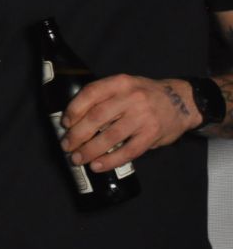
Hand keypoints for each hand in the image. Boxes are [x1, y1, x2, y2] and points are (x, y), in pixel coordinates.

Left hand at [60, 74, 200, 171]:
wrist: (183, 101)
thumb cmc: (146, 95)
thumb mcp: (126, 86)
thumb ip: (105, 97)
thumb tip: (75, 120)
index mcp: (120, 83)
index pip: (91, 93)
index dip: (74, 109)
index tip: (65, 123)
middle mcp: (131, 98)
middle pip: (97, 117)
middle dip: (77, 134)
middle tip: (67, 146)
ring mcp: (143, 117)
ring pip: (110, 136)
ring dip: (90, 150)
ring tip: (78, 158)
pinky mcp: (152, 135)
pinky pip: (128, 151)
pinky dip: (110, 160)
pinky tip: (98, 165)